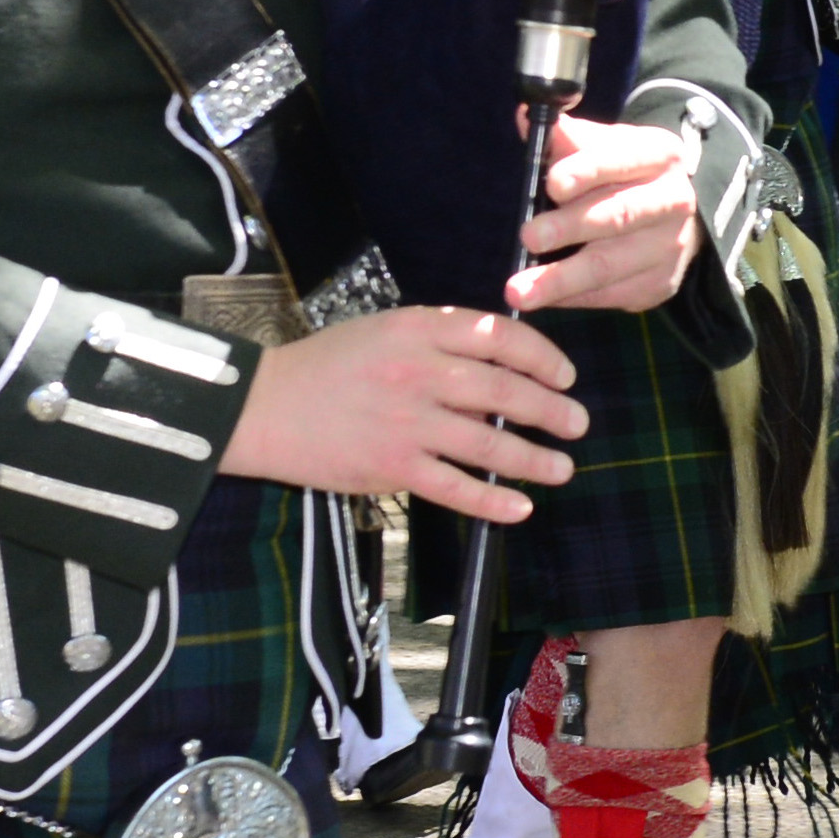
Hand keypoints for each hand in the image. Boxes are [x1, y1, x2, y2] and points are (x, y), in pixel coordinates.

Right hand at [223, 303, 584, 519]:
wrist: (262, 406)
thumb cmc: (323, 367)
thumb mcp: (381, 332)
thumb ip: (436, 343)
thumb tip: (496, 368)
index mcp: (417, 329)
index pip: (499, 337)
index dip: (543, 357)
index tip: (565, 376)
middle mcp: (418, 371)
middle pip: (505, 390)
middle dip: (551, 410)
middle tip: (577, 424)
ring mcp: (407, 421)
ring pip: (489, 443)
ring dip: (535, 458)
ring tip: (562, 468)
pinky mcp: (392, 466)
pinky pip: (457, 487)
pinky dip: (494, 501)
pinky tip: (520, 508)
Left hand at [515, 111, 704, 314]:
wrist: (674, 210)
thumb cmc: (624, 172)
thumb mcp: (605, 144)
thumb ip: (566, 135)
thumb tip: (525, 117)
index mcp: (659, 156)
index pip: (622, 160)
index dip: (587, 171)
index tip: (553, 183)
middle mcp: (672, 201)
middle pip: (618, 216)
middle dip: (570, 227)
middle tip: (528, 236)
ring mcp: (669, 248)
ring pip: (611, 266)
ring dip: (562, 279)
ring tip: (519, 291)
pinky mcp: (660, 284)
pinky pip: (610, 295)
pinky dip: (572, 298)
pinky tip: (544, 298)